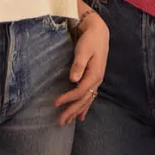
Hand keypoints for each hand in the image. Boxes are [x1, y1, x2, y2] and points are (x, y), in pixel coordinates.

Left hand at [56, 10, 108, 124]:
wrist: (99, 32)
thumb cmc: (90, 40)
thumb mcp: (83, 50)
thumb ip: (79, 65)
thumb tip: (74, 79)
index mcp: (95, 75)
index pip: (80, 91)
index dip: (68, 98)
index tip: (56, 103)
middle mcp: (97, 80)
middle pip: (84, 100)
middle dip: (72, 111)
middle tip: (60, 122)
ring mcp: (97, 81)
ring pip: (87, 100)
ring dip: (77, 112)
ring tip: (67, 122)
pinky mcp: (94, 79)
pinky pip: (89, 97)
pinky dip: (84, 107)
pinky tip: (80, 116)